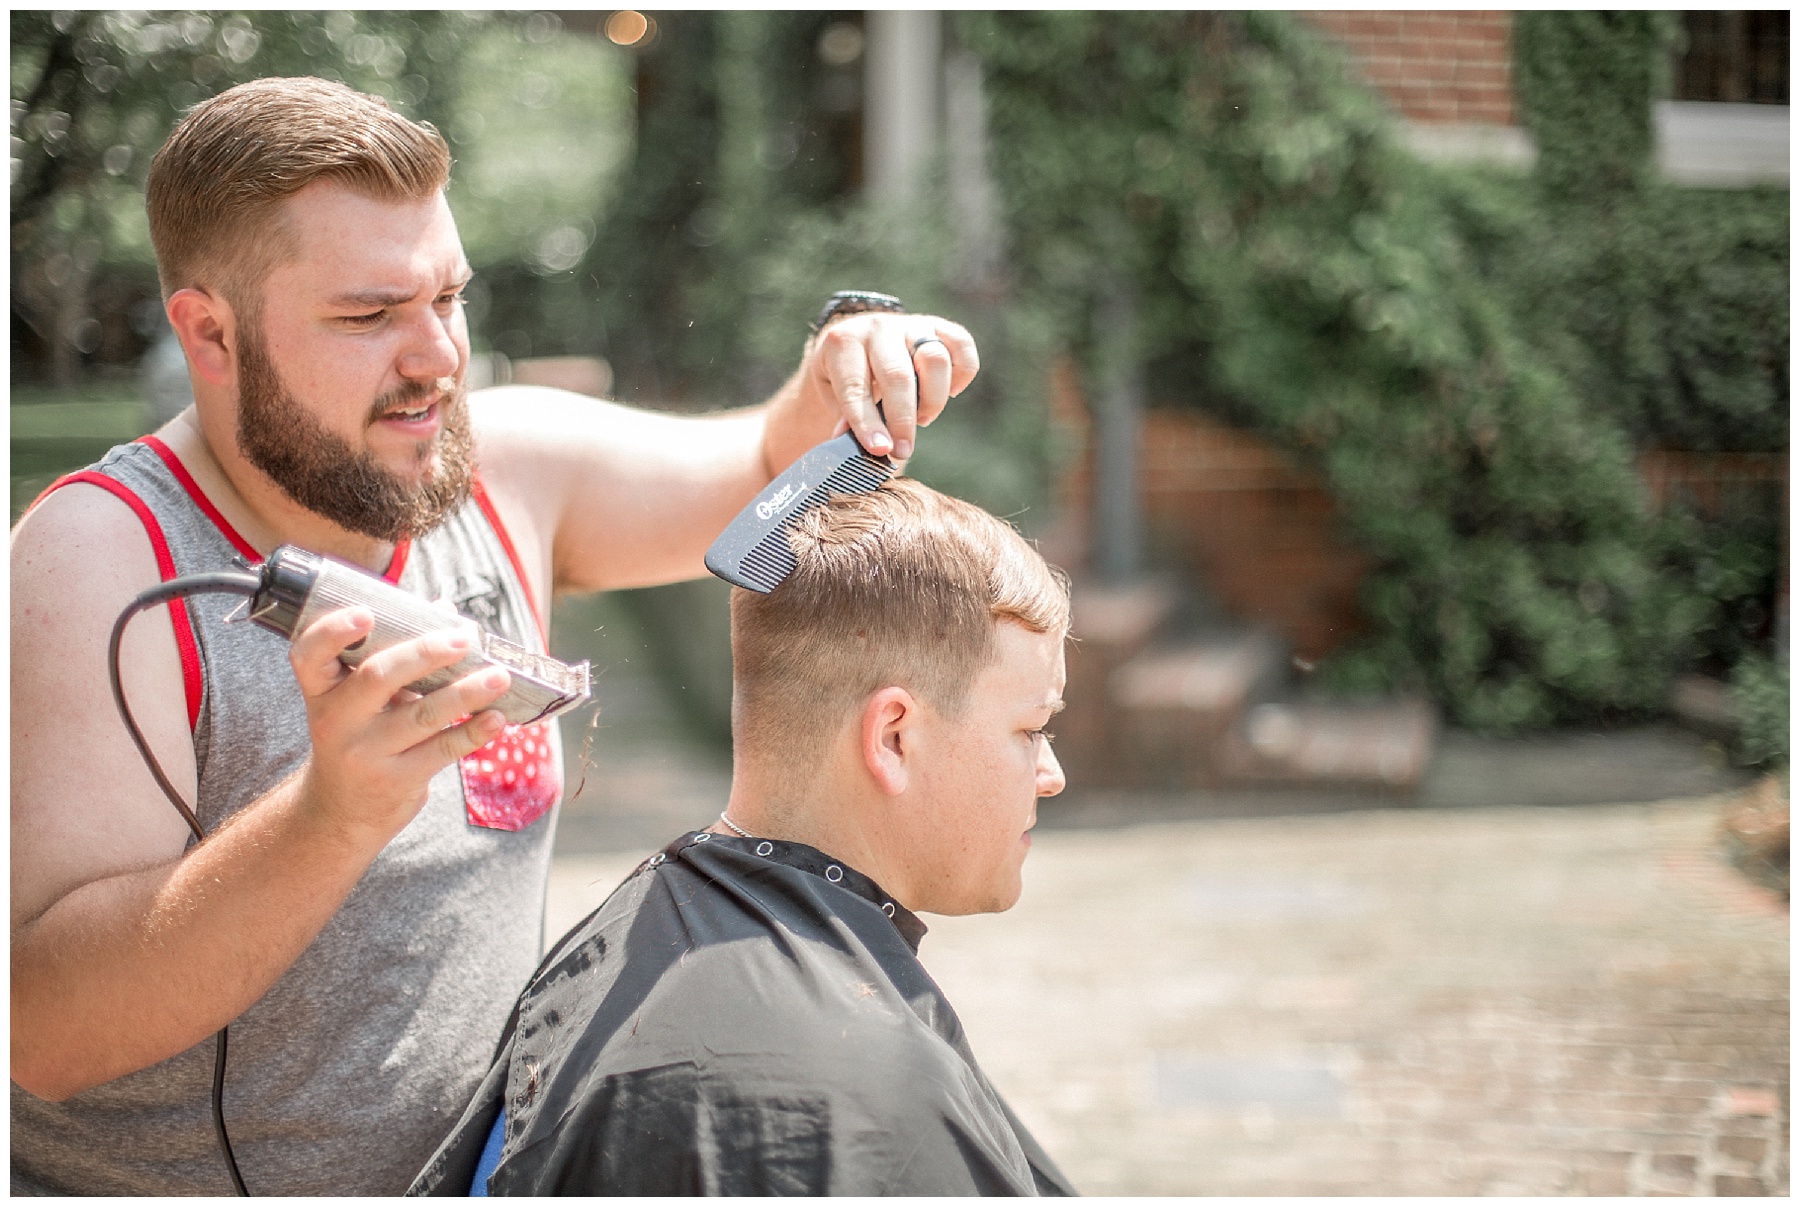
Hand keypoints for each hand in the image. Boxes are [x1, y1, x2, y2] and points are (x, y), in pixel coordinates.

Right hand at [287, 606, 510, 842]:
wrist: (343, 813)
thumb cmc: (361, 737)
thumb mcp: (361, 701)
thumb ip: (396, 657)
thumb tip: (445, 611)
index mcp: (322, 690)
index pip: (309, 655)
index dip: (332, 631)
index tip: (366, 613)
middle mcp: (337, 720)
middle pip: (378, 677)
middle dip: (425, 654)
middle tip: (462, 640)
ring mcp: (366, 753)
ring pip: (422, 714)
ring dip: (466, 692)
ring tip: (499, 676)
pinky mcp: (395, 780)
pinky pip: (442, 749)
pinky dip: (473, 731)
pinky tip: (497, 717)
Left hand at [800, 312, 978, 464]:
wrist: (860, 338)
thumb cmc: (845, 374)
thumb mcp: (832, 393)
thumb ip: (845, 416)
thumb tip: (866, 443)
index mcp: (843, 342)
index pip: (855, 387)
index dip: (868, 422)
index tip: (881, 450)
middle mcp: (877, 327)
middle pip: (898, 376)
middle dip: (903, 420)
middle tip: (903, 450)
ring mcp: (910, 324)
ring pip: (934, 359)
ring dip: (933, 399)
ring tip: (922, 419)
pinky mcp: (938, 325)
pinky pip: (962, 344)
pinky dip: (963, 373)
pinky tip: (951, 392)